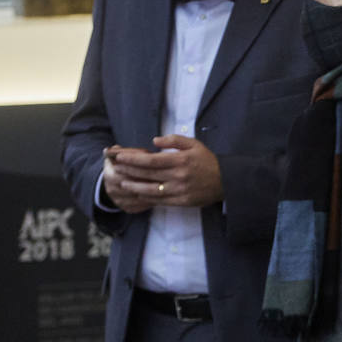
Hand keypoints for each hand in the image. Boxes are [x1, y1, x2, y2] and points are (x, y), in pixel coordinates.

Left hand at [106, 135, 223, 206]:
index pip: (150, 161)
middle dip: (129, 171)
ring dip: (134, 187)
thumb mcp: (194, 144)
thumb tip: (154, 141)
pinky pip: (161, 200)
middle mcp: (179, 176)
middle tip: (115, 169)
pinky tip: (138, 194)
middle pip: (147, 175)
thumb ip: (174, 140)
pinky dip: (147, 198)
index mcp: (180, 160)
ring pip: (151, 190)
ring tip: (122, 183)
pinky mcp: (183, 201)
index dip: (132, 159)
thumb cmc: (208, 161)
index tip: (119, 157)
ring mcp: (180, 190)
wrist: (227, 181)